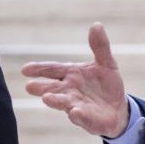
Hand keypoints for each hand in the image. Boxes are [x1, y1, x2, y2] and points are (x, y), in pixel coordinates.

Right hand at [22, 22, 129, 137]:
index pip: (52, 69)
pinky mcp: (87, 119)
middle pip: (52, 88)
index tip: (26, 69)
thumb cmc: (107, 85)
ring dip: (55, 101)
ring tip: (47, 98)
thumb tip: (97, 24)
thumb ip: (100, 46)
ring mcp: (76, 105)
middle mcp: (69, 90)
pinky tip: (75, 111)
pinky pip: (82, 117)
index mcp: (71, 74)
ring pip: (63, 103)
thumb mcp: (106, 64)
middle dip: (42, 87)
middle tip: (30, 86)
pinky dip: (78, 115)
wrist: (119, 109)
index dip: (40, 69)